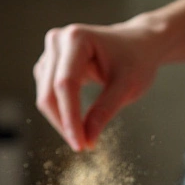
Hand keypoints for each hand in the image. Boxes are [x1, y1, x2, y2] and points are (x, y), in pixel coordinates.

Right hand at [33, 17, 163, 150]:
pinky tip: (76, 120)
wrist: (139, 45)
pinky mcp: (49, 64)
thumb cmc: (137, 60)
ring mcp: (50, 52)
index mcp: (76, 38)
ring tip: (84, 134)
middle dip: (64, 123)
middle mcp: (58, 41)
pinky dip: (60, 112)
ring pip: (46, 96)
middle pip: (50, 92)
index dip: (70, 117)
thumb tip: (88, 139)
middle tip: (83, 145)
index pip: (65, 84)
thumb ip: (105, 111)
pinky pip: (47, 94)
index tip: (81, 144)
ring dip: (61, 120)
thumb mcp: (127, 86)